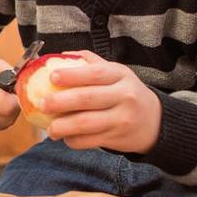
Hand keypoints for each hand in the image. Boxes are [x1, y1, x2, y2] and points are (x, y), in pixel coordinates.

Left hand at [41, 50, 160, 153]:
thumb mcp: (116, 73)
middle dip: (60, 102)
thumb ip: (90, 63)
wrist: (155, 122)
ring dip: (63, 127)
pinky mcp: (118, 138)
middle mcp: (124, 96)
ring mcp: (122, 119)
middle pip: (87, 99)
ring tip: (49, 129)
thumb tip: (60, 55)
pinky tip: (65, 137)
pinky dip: (74, 140)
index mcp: (120, 75)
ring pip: (87, 123)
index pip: (95, 73)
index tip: (51, 77)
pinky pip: (90, 141)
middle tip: (41, 104)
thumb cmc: (125, 93)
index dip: (72, 75)